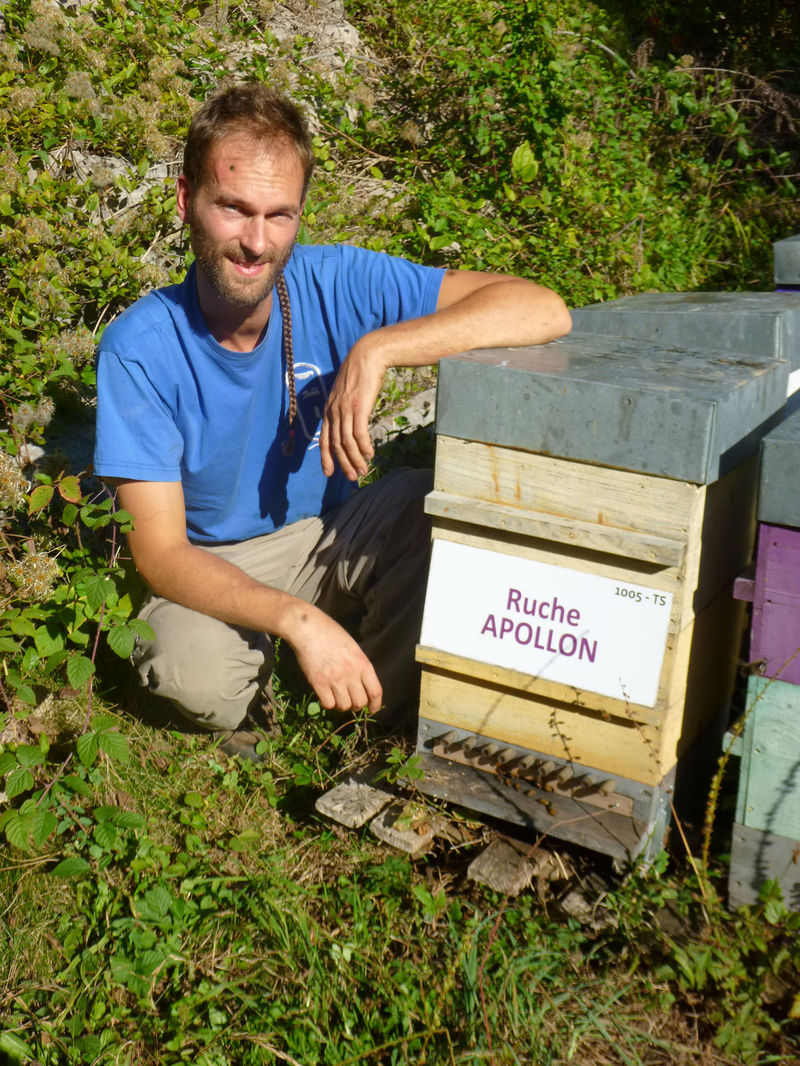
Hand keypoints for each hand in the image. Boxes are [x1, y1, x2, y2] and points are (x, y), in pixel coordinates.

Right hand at [288, 606, 382, 712]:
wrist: (308, 628)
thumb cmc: (330, 634)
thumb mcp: (353, 647)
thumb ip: (359, 665)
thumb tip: (362, 685)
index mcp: (362, 663)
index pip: (375, 691)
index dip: (375, 704)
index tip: (372, 709)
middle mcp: (351, 673)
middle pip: (360, 702)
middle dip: (356, 706)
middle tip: (350, 701)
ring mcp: (335, 679)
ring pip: (344, 706)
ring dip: (341, 706)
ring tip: (337, 698)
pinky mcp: (318, 683)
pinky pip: (328, 704)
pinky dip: (328, 703)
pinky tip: (325, 696)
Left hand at [319, 340, 384, 479]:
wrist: (367, 356)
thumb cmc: (360, 375)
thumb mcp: (347, 394)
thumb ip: (344, 409)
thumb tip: (351, 424)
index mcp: (329, 410)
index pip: (325, 439)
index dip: (326, 458)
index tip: (329, 473)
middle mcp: (334, 411)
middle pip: (336, 444)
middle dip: (343, 463)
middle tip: (352, 477)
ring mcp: (345, 410)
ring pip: (347, 442)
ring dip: (355, 459)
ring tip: (363, 470)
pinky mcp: (358, 407)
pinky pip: (359, 434)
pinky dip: (364, 447)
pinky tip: (370, 454)